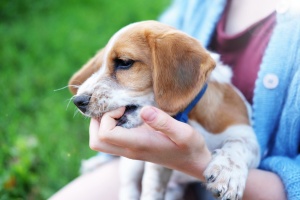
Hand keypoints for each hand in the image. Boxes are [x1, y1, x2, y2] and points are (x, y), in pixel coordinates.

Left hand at [89, 106, 211, 180]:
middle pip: (96, 142)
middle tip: (113, 107)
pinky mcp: (132, 148)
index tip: (123, 106)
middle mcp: (129, 150)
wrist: (193, 162)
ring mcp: (130, 151)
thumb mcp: (183, 133)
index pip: (105, 134)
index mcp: (138, 144)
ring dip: (101, 124)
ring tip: (117, 110)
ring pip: (100, 143)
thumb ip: (164, 122)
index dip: (107, 116)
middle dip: (97, 122)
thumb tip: (143, 110)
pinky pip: (110, 140)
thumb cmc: (190, 147)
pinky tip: (124, 115)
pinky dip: (109, 126)